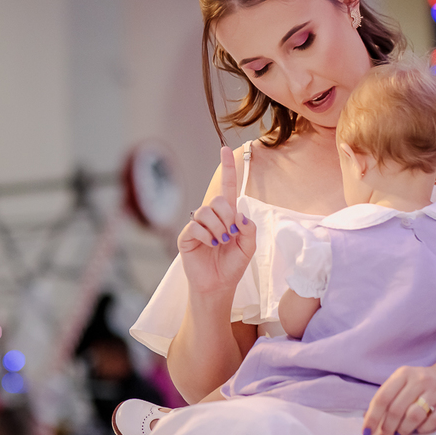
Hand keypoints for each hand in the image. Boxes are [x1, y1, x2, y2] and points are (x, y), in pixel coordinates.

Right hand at [178, 146, 256, 299]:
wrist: (218, 285)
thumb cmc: (232, 266)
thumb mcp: (248, 248)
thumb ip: (249, 230)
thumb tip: (240, 215)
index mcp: (228, 215)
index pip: (227, 187)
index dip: (227, 168)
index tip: (225, 149)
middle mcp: (211, 216)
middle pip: (218, 200)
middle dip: (227, 217)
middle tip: (230, 234)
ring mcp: (197, 225)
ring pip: (206, 211)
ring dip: (217, 228)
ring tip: (220, 242)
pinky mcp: (186, 236)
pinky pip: (195, 226)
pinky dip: (206, 236)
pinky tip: (209, 245)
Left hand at [361, 345, 435, 434]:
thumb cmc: (424, 383)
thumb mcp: (404, 382)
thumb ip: (388, 397)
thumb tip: (367, 418)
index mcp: (403, 374)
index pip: (382, 397)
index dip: (372, 417)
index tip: (366, 432)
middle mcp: (419, 380)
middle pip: (396, 409)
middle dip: (387, 427)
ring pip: (414, 416)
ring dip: (404, 430)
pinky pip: (434, 421)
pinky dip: (423, 430)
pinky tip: (418, 431)